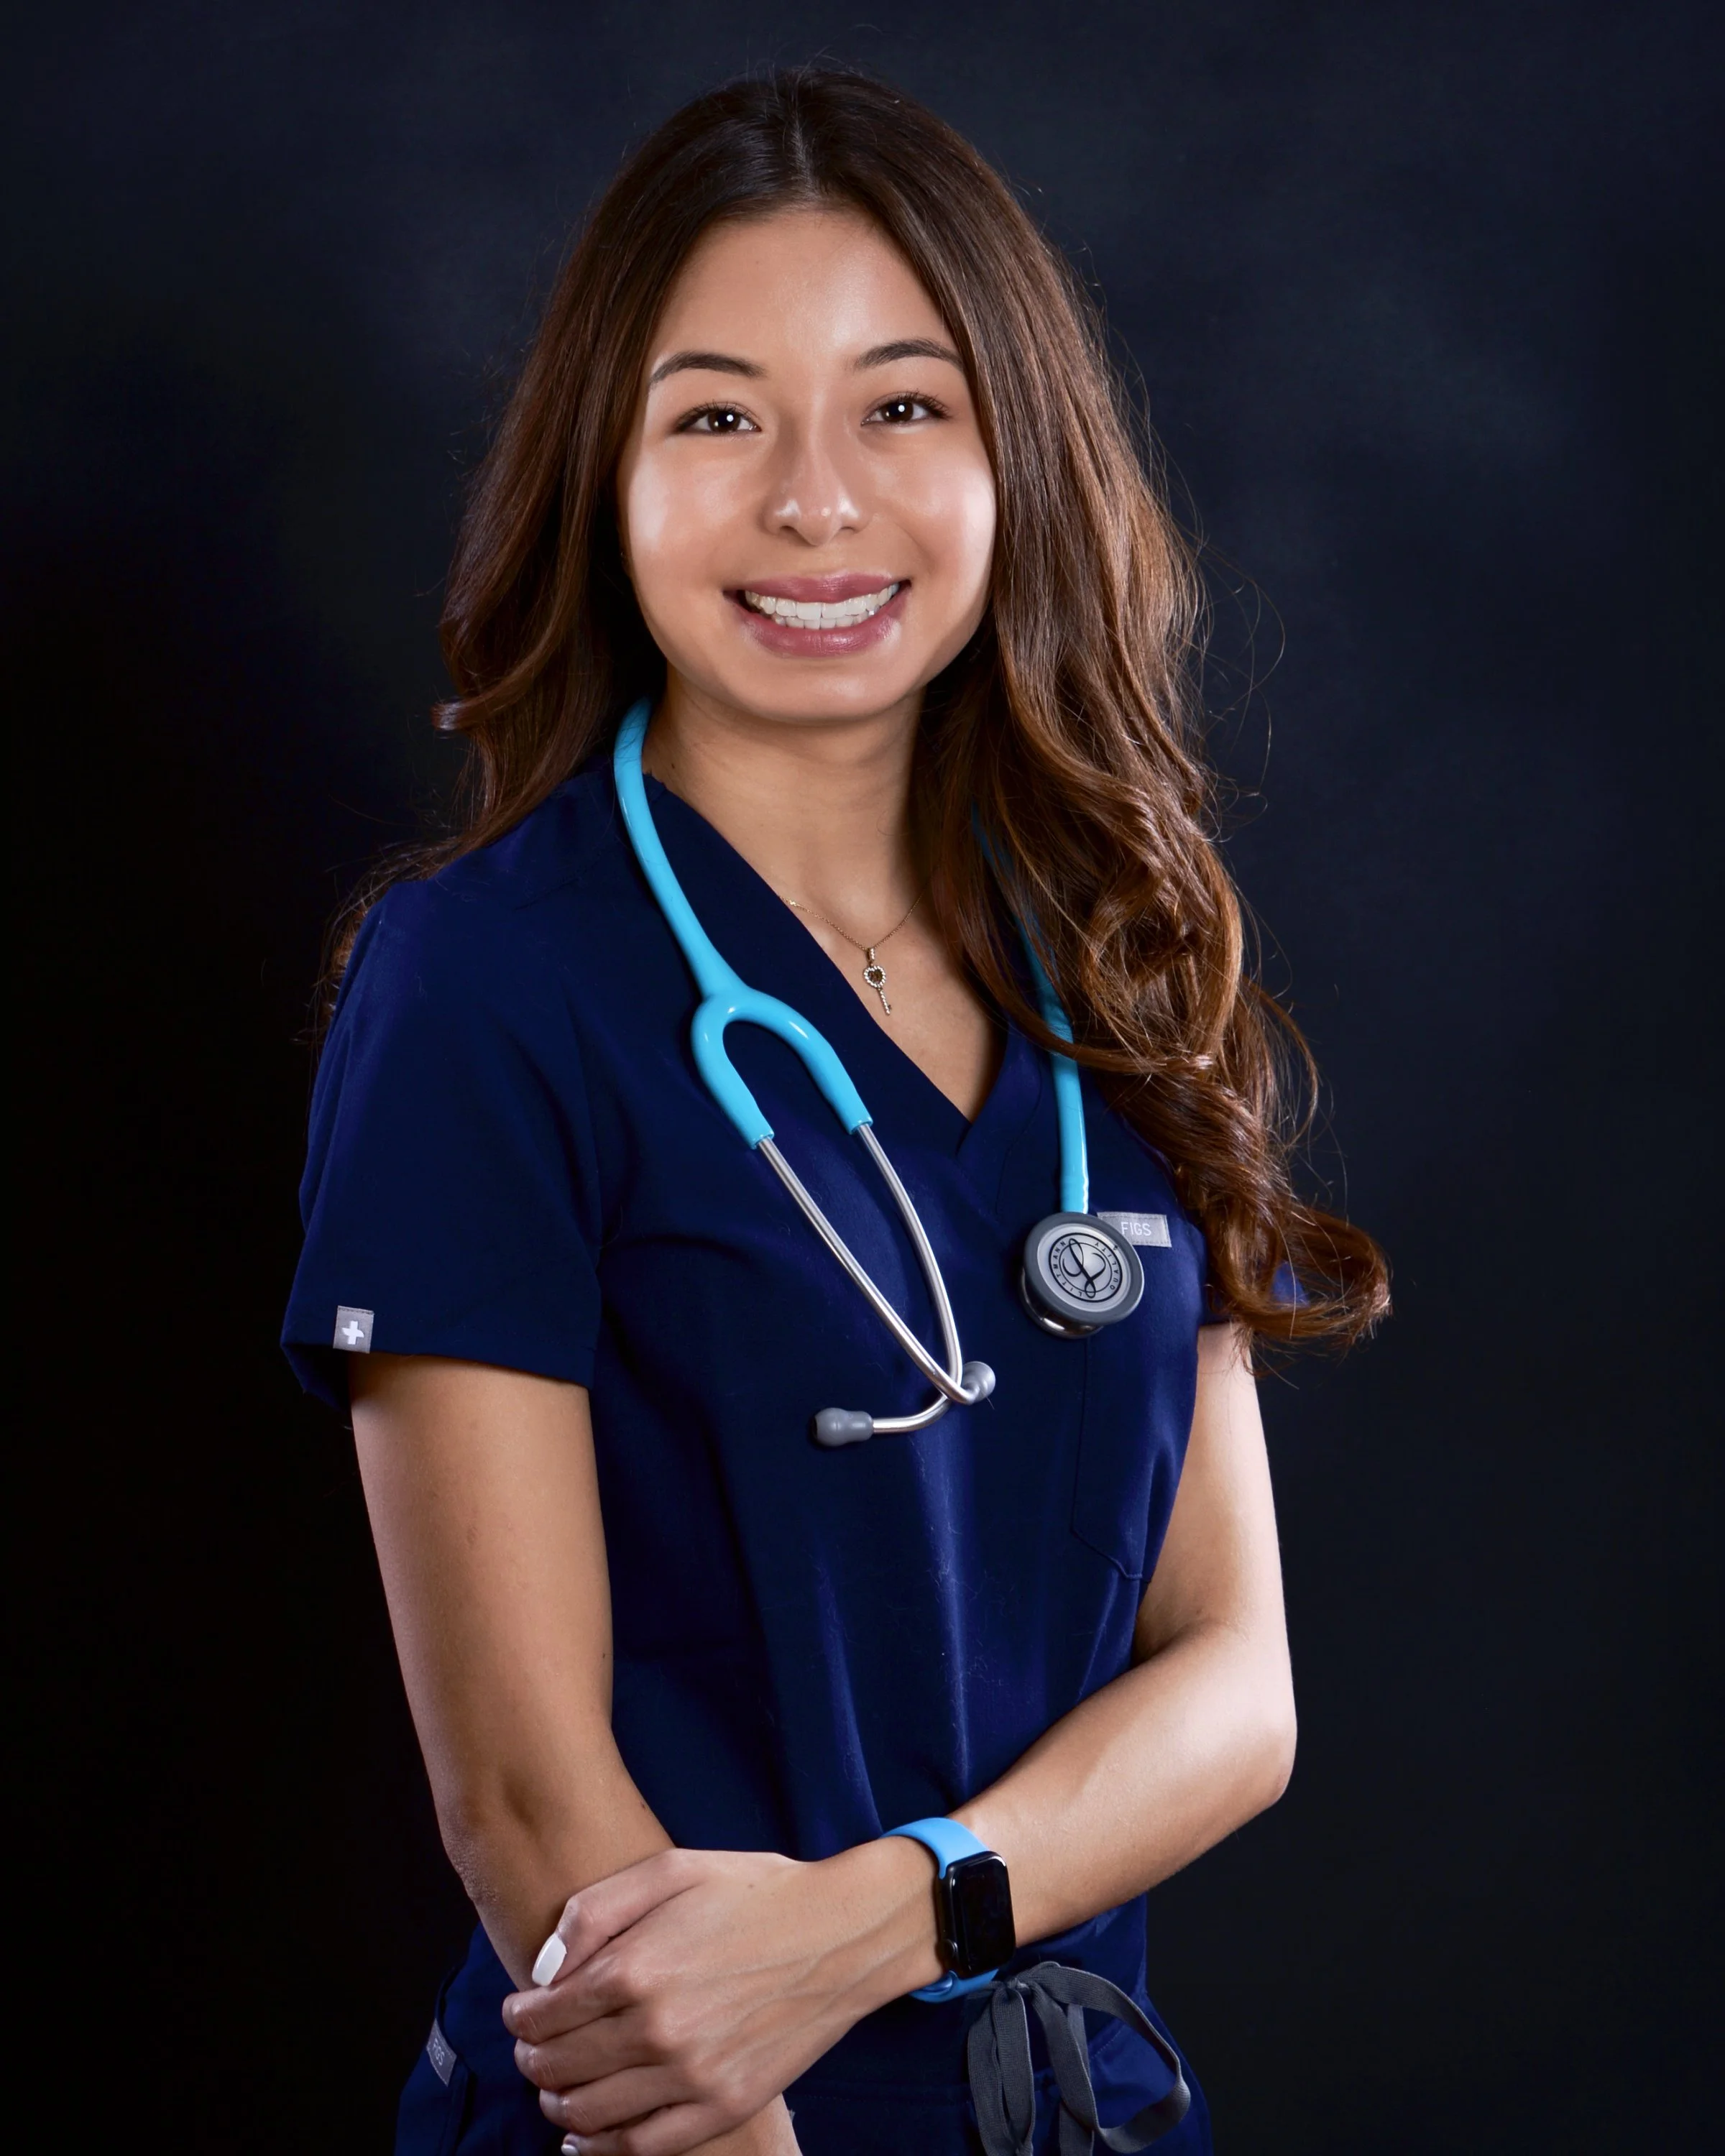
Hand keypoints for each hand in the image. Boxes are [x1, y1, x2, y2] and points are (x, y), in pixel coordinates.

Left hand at [503, 1840, 936, 2154]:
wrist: (842, 1933)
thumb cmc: (755, 1892)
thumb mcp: (671, 1869)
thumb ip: (594, 1911)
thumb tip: (543, 1971)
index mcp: (639, 1968)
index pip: (543, 2016)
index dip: (520, 2017)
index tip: (521, 2012)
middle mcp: (659, 2031)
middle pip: (559, 2068)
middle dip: (531, 2060)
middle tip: (532, 2048)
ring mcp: (693, 2076)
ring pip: (590, 2114)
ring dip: (557, 2103)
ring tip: (555, 2087)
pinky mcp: (725, 2105)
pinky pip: (643, 2146)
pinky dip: (601, 2148)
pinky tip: (584, 2136)